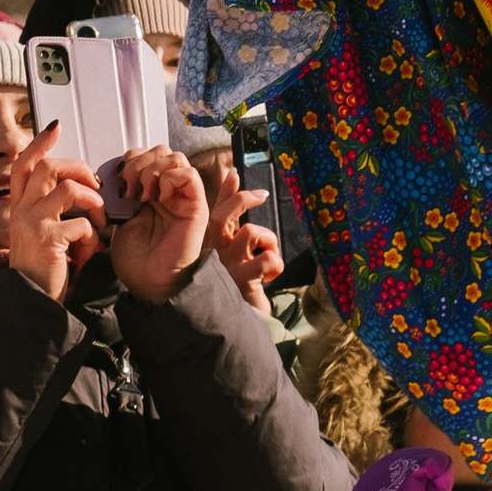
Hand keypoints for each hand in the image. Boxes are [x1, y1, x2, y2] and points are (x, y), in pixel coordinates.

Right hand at [5, 123, 102, 301]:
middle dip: (80, 169)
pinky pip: (80, 223)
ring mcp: (32, 223)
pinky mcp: (47, 240)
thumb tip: (80, 187)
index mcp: (19, 207)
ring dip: (93, 201)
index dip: (39, 143)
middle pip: (49, 167)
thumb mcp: (41, 233)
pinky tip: (90, 251)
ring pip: (68, 188)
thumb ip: (52, 211)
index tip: (56, 127)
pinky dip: (93, 236)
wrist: (31, 301)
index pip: (24, 164)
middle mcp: (21, 210)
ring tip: (99, 221)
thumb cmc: (43, 268)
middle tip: (96, 185)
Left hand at [108, 143, 210, 302]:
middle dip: (139, 163)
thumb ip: (120, 192)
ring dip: (152, 170)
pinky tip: (158, 198)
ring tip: (143, 195)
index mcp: (150, 190)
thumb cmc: (136, 258)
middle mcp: (168, 190)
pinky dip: (169, 178)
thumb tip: (113, 172)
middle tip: (128, 188)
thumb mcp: (119, 217)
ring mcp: (183, 196)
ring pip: (175, 157)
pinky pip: (189, 174)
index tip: (115, 182)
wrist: (149, 281)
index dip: (129, 160)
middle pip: (160, 150)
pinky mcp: (197, 205)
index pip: (144, 154)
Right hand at [204, 157, 281, 312]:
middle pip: (222, 216)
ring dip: (269, 241)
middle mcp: (216, 252)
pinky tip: (271, 275)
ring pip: (252, 232)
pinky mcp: (243, 281)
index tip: (233, 172)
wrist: (241, 318)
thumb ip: (234, 219)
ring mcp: (227, 266)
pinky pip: (267, 258)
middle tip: (262, 195)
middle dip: (243, 200)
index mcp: (215, 243)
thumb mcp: (238, 247)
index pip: (215, 209)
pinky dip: (276, 263)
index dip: (224, 189)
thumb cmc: (243, 278)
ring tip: (268, 257)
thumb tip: (232, 178)